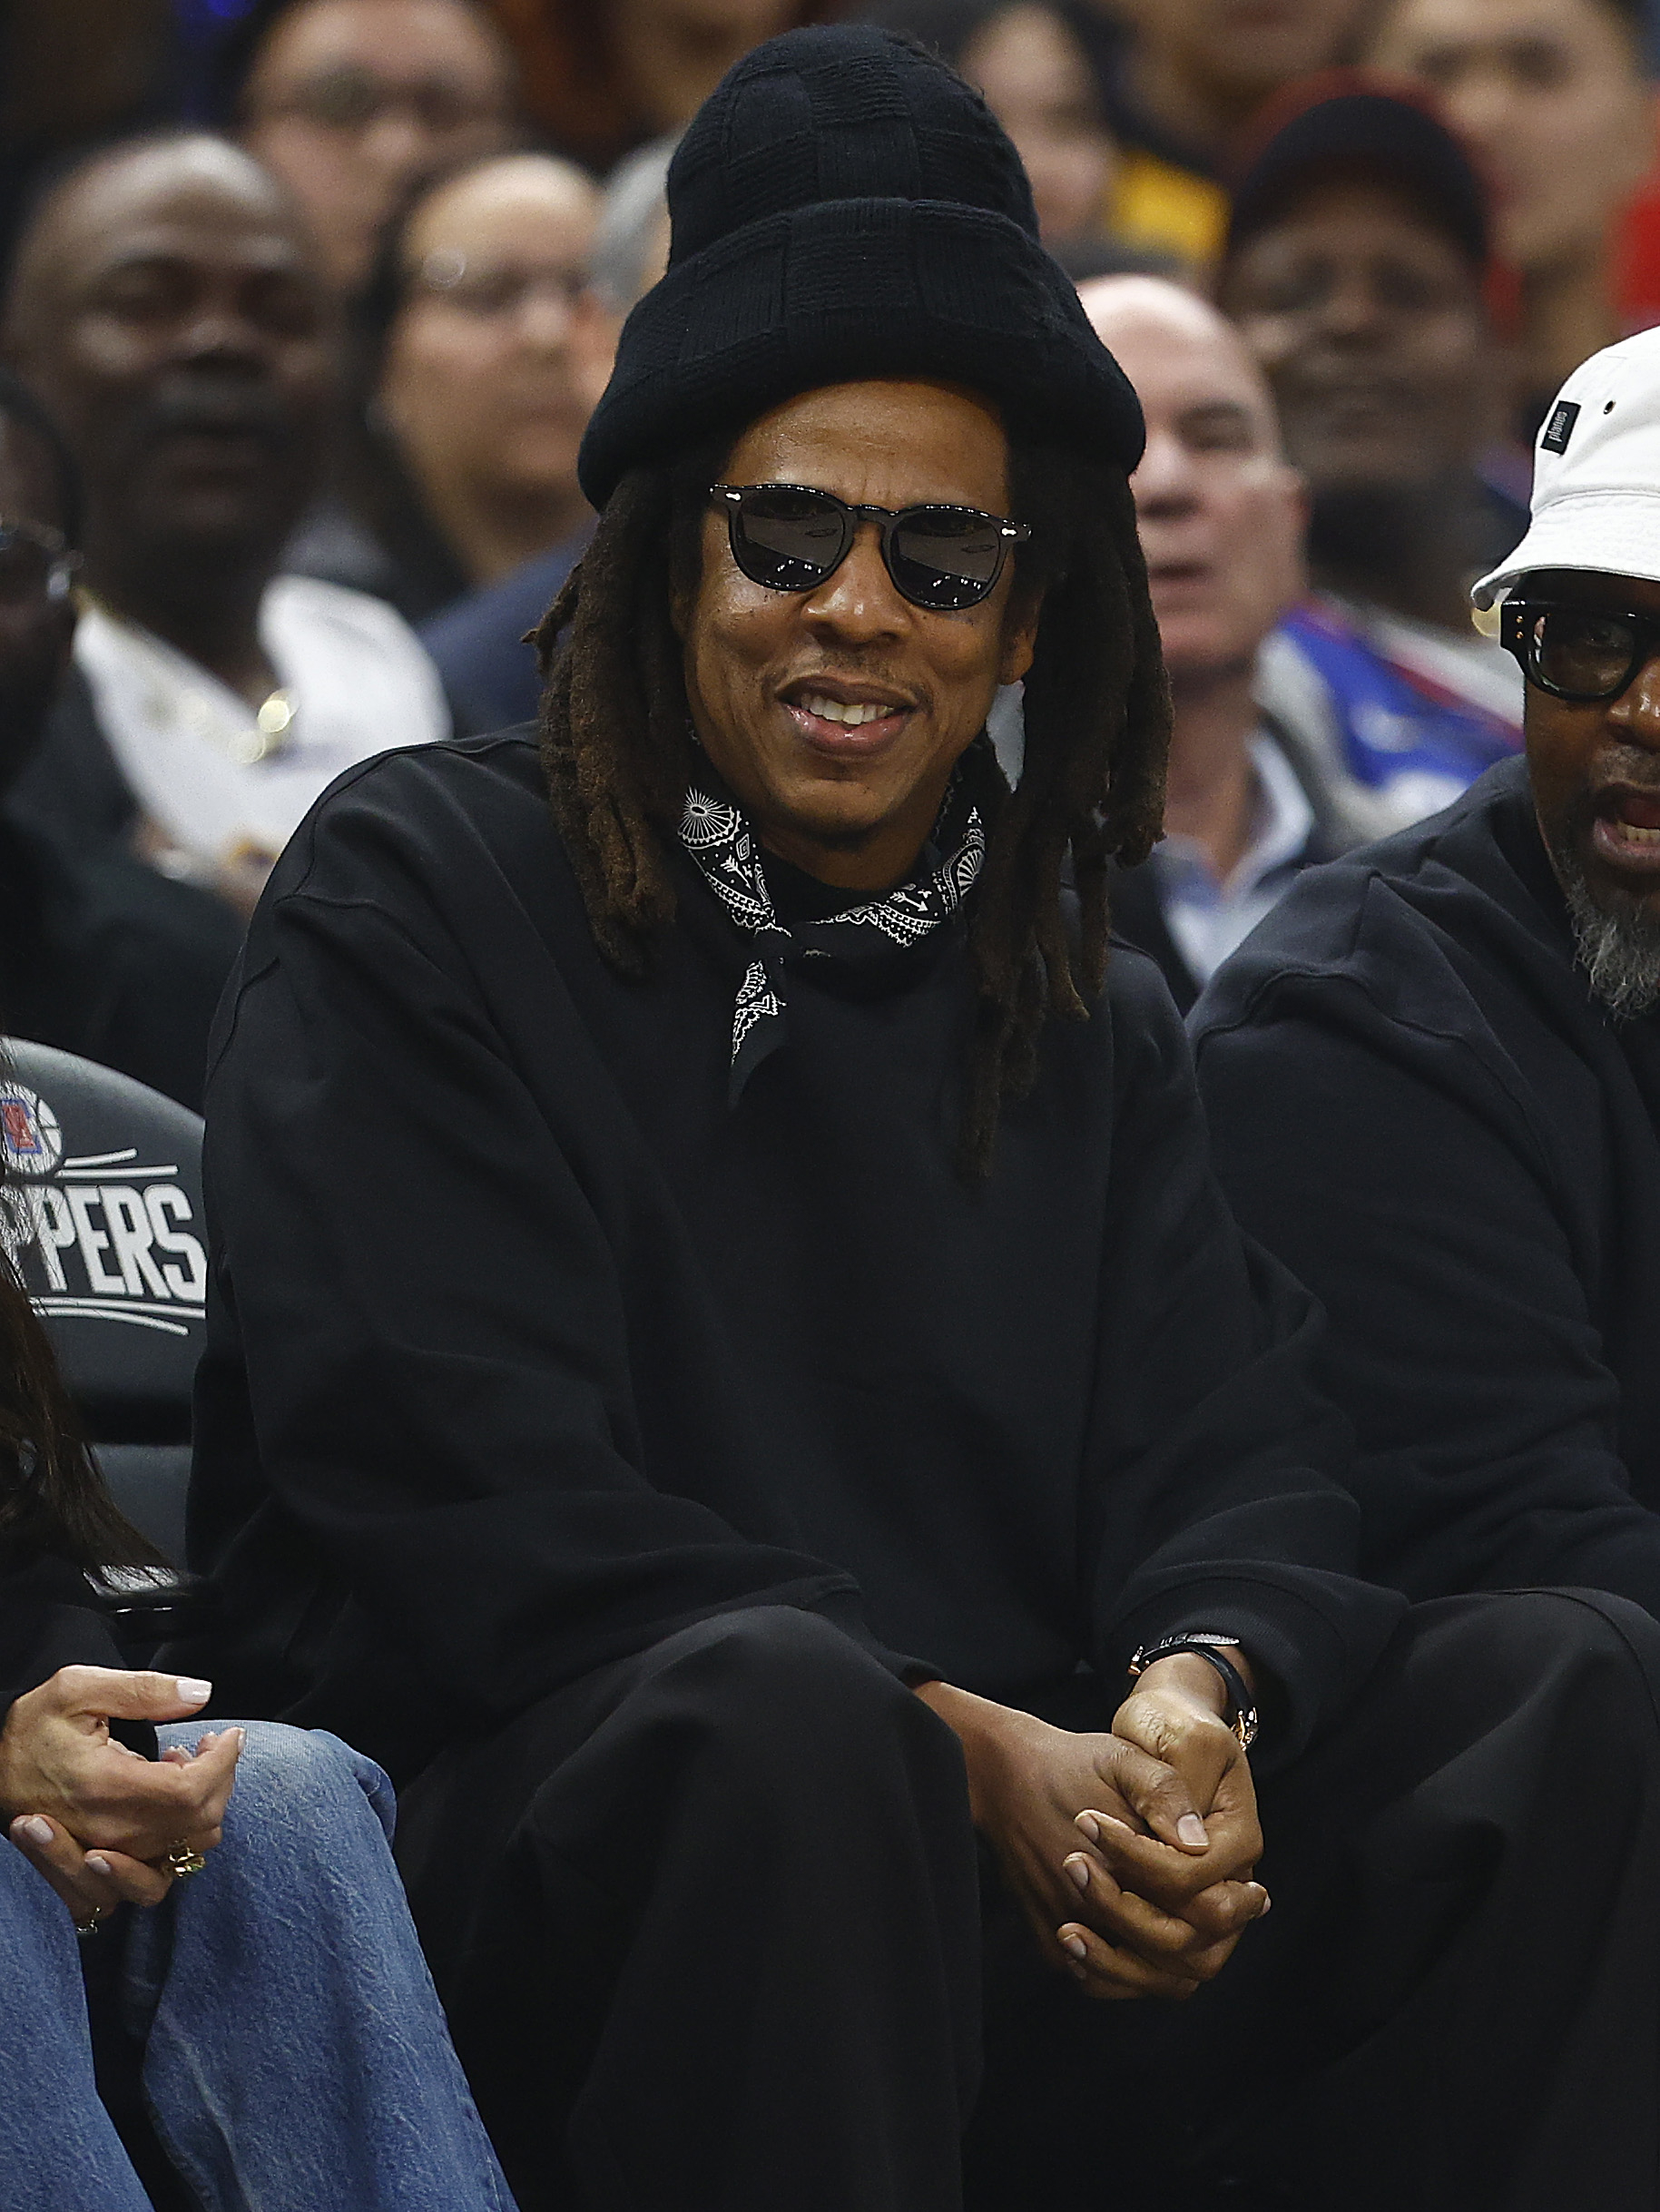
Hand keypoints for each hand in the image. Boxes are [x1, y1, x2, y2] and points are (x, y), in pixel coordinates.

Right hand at [0, 1667, 241, 1873]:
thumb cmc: (31, 1728)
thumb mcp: (77, 1689)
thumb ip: (143, 1690)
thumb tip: (199, 1694)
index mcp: (104, 1787)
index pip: (192, 1792)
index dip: (224, 1762)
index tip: (229, 1735)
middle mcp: (107, 1833)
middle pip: (199, 1824)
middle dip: (220, 1779)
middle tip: (206, 1745)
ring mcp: (104, 1859)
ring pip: (186, 1854)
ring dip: (202, 1811)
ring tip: (181, 1771)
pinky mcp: (99, 1875)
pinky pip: (158, 1878)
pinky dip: (178, 1845)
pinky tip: (165, 1807)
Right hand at [916, 1670, 1266, 2000]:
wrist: (1001, 1776)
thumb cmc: (1070, 1764)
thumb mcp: (1125, 1760)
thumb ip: (1166, 1796)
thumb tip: (1200, 1845)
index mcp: (1119, 1864)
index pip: (1198, 1915)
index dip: (1235, 1910)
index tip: (1257, 1896)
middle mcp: (1090, 1908)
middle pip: (1178, 1959)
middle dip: (1215, 1939)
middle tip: (1240, 1913)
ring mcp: (1067, 1931)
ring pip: (1144, 1980)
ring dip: (1181, 1963)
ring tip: (1206, 1935)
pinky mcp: (1050, 1941)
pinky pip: (1106, 1984)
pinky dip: (1139, 1975)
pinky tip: (1158, 1946)